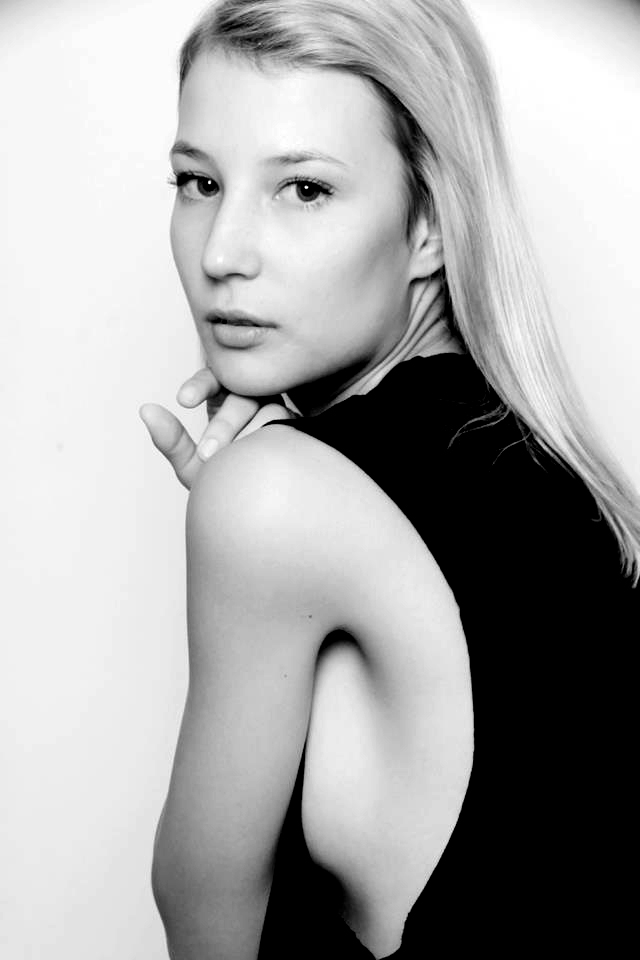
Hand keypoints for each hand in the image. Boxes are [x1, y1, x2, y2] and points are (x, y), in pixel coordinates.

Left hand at [139, 367, 294, 489]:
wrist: (263, 509)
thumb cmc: (226, 483)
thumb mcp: (194, 465)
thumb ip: (171, 440)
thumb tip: (145, 410)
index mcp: (227, 398)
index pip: (215, 378)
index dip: (200, 385)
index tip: (183, 401)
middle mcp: (257, 398)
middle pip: (243, 396)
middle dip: (223, 424)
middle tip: (208, 454)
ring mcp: (283, 412)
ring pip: (271, 409)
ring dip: (250, 434)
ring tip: (235, 462)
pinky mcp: (303, 430)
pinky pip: (293, 427)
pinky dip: (277, 438)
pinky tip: (267, 456)